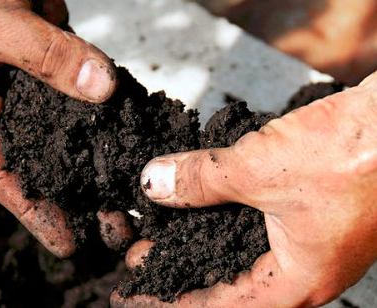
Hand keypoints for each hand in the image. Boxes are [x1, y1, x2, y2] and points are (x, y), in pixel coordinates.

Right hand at [0, 0, 121, 257]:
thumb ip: (46, 55)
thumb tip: (102, 88)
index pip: (0, 175)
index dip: (34, 212)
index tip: (68, 242)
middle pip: (40, 164)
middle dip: (77, 196)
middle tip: (115, 226)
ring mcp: (30, 88)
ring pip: (67, 134)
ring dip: (97, 163)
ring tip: (129, 194)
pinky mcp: (57, 66)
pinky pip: (86, 95)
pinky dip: (107, 116)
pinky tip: (130, 139)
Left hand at [111, 72, 376, 306]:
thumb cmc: (355, 153)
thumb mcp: (259, 169)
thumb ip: (201, 180)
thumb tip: (153, 183)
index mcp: (297, 281)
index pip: (217, 306)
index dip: (169, 300)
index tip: (133, 293)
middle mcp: (305, 269)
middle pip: (229, 282)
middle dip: (183, 268)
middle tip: (144, 256)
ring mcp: (312, 240)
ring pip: (242, 250)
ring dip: (202, 237)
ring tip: (165, 228)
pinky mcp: (313, 210)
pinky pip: (257, 222)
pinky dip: (225, 213)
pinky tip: (206, 199)